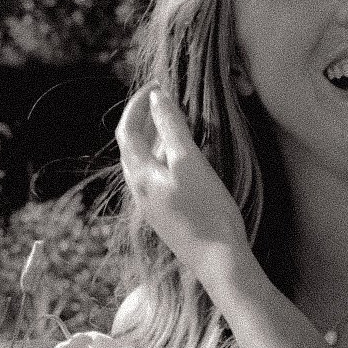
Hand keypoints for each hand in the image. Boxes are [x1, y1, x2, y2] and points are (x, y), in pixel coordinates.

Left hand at [116, 87, 251, 280]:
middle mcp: (139, 191)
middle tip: (164, 99)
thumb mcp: (190, 162)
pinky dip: (164, 158)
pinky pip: (157, 179)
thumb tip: (157, 97)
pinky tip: (183, 160)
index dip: (138, 103)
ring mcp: (151, 206)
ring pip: (144, 164)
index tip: (157, 85)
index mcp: (140, 175)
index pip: (128, 129)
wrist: (219, 262)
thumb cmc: (207, 211)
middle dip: (144, 119)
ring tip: (173, 123)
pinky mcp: (166, 217)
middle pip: (132, 146)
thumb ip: (171, 127)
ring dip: (154, 139)